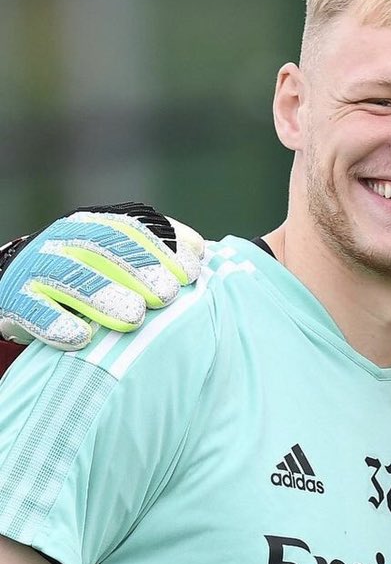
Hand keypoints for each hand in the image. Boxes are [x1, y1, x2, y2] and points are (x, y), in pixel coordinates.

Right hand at [0, 203, 203, 349]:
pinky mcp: (14, 296)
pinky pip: (32, 308)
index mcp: (97, 225)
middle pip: (104, 248)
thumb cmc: (94, 275)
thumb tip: (200, 248)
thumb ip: (159, 251)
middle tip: (167, 295)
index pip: (132, 228)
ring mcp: (38, 266)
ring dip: (103, 294)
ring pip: (69, 275)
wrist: (25, 286)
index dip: (163, 247)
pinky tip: (80, 338)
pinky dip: (54, 323)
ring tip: (133, 318)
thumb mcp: (124, 257)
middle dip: (140, 269)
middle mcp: (67, 239)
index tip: (191, 272)